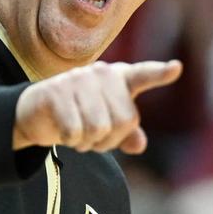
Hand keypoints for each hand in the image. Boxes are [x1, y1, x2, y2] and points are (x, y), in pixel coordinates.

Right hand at [13, 60, 181, 153]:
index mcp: (118, 77)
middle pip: (124, 121)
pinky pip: (74, 131)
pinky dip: (70, 141)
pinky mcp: (56, 91)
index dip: (159, 74)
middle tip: (92, 136)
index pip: (142, 75)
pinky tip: (62, 131)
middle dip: (109, 140)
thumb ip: (126, 134)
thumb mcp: (106, 125)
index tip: (176, 68)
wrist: (37, 113)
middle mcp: (100, 73)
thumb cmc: (79, 116)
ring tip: (77, 133)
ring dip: (87, 142)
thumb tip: (139, 145)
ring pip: (98, 129)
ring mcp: (77, 79)